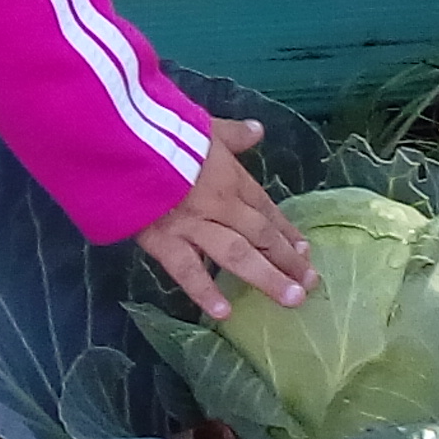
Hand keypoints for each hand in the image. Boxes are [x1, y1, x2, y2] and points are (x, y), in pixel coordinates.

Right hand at [131, 121, 317, 320]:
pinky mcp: (165, 240)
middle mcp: (221, 206)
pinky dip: (205, 292)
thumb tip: (257, 130)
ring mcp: (194, 226)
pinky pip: (188, 271)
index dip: (286, 231)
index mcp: (231, 179)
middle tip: (310, 283)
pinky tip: (224, 313)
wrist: (128, 141)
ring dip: (267, 277)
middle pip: (261, 236)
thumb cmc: (165, 131)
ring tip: (292, 300)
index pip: (266, 209)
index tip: (306, 250)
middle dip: (288, 260)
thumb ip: (233, 134)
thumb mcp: (205, 126)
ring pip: (237, 255)